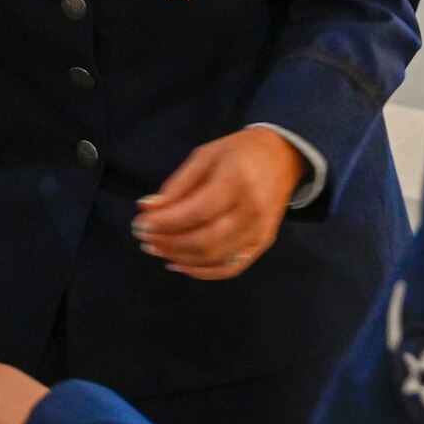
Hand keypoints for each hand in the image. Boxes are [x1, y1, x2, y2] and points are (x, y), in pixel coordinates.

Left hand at [132, 127, 302, 279]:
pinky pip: (230, 268)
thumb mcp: (205, 156)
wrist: (283, 156)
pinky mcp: (262, 243)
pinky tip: (179, 264)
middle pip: (204, 240)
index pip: (196, 211)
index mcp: (237, 181)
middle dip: (168, 243)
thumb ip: (177, 185)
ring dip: (179, 257)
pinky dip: (202, 271)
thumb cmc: (239, 152)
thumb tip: (146, 208)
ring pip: (214, 257)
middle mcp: (252, 210)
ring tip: (156, 248)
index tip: (140, 224)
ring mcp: (260, 231)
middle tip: (144, 238)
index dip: (165, 223)